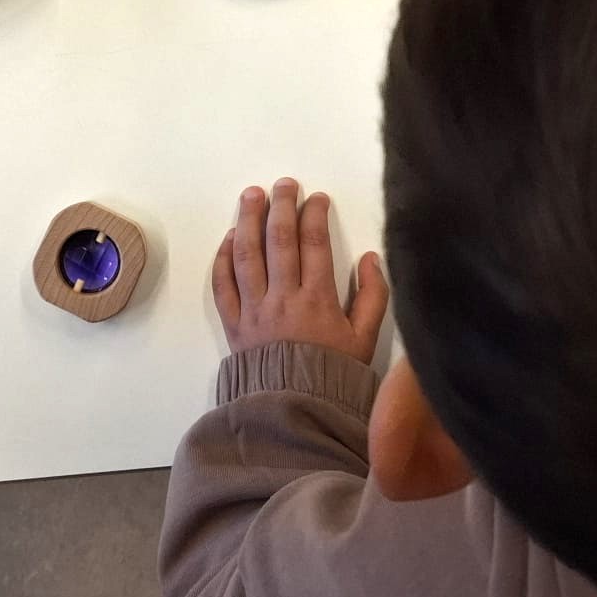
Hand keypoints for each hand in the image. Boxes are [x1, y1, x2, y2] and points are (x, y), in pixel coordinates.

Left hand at [213, 178, 387, 364]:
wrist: (296, 412)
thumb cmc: (334, 374)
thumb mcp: (366, 339)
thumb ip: (373, 296)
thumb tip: (370, 257)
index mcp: (318, 300)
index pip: (315, 244)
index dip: (315, 215)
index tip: (316, 197)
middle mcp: (283, 298)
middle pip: (279, 240)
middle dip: (281, 206)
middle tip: (283, 184)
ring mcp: (254, 309)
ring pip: (247, 255)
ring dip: (248, 220)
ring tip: (251, 195)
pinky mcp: (233, 323)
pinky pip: (223, 284)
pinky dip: (224, 257)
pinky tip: (230, 237)